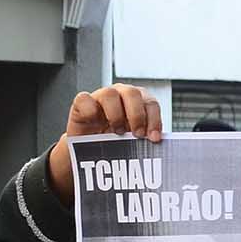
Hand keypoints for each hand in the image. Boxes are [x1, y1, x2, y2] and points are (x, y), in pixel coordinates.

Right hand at [46, 85, 162, 205]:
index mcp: (138, 101)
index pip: (150, 103)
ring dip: (116, 114)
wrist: (87, 148)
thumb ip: (144, 137)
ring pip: (110, 94)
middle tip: (137, 135)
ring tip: (116, 133)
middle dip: (137, 115)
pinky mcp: (81, 102)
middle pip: (132, 93)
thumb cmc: (113, 142)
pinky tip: (94, 122)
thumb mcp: (132, 140)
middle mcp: (121, 94)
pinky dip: (90, 110)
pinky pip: (84, 99)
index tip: (154, 139)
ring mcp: (100, 96)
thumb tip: (159, 144)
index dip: (154, 120)